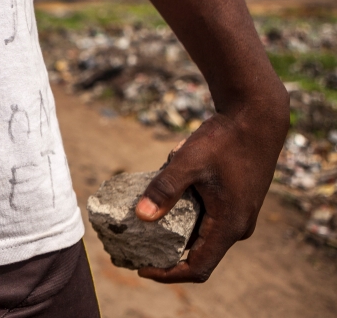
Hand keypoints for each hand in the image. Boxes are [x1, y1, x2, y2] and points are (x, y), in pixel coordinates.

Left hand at [134, 103, 287, 282]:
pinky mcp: (236, 202)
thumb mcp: (188, 162)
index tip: (141, 269)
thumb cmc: (224, 140)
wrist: (256, 118)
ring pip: (204, 236)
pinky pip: (209, 220)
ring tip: (143, 229)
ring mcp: (239, 214)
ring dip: (175, 236)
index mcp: (229, 225)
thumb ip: (164, 189)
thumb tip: (141, 215)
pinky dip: (186, 219)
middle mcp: (238, 226)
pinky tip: (164, 204)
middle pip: (200, 255)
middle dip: (167, 256)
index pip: (198, 267)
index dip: (169, 274)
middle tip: (135, 249)